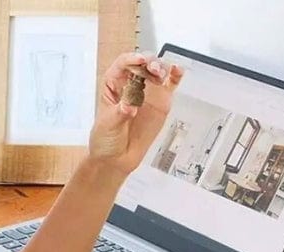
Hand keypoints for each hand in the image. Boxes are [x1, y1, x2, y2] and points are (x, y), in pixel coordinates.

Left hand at [87, 52, 183, 175]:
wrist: (116, 159)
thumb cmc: (106, 139)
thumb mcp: (109, 124)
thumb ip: (121, 113)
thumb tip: (130, 104)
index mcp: (114, 84)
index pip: (123, 64)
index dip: (132, 59)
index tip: (140, 62)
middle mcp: (131, 85)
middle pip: (142, 65)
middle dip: (149, 63)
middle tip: (153, 70)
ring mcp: (147, 94)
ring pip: (156, 72)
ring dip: (161, 68)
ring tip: (162, 74)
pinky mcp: (159, 104)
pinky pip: (168, 87)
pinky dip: (174, 77)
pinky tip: (177, 71)